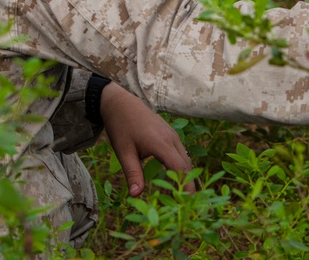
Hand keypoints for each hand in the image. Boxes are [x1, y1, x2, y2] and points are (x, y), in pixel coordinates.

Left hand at [99, 82, 194, 196]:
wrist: (120, 103)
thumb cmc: (121, 127)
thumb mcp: (123, 152)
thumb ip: (132, 173)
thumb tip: (136, 195)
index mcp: (160, 143)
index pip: (179, 168)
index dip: (185, 186)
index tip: (186, 203)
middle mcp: (171, 138)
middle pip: (186, 165)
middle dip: (188, 185)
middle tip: (186, 205)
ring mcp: (173, 135)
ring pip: (185, 159)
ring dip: (186, 176)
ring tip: (183, 195)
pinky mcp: (170, 134)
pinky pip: (181, 153)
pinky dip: (182, 167)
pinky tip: (176, 178)